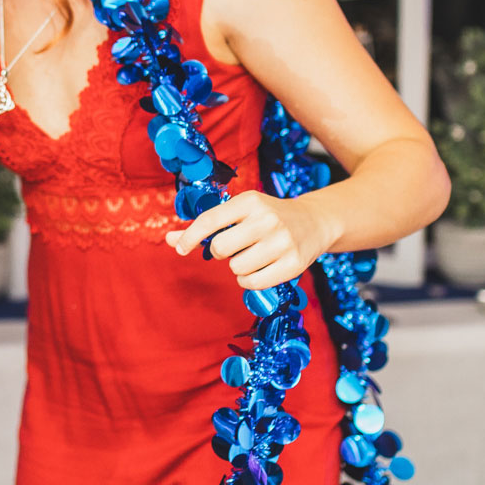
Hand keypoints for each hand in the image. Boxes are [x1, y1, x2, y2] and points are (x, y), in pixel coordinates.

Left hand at [165, 191, 340, 290]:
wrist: (315, 221)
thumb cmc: (267, 217)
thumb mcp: (239, 212)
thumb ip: (205, 227)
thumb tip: (169, 239)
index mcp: (250, 201)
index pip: (210, 220)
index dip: (190, 237)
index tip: (179, 249)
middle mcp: (267, 218)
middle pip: (221, 248)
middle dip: (221, 252)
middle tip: (235, 247)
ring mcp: (282, 241)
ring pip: (237, 268)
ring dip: (238, 267)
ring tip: (254, 256)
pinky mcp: (294, 264)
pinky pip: (253, 283)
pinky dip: (250, 280)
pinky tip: (261, 268)